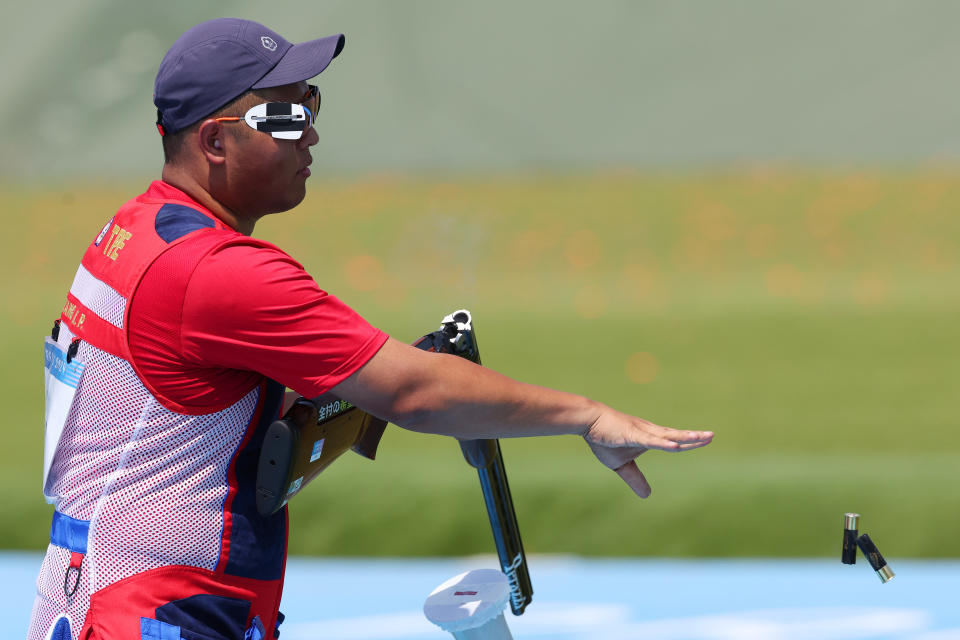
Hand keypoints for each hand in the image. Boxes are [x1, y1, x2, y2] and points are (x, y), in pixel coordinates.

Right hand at [584, 407, 713, 497]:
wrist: (589, 421)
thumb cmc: (605, 438)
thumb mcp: (621, 465)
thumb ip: (635, 478)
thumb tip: (647, 496)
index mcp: (649, 437)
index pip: (673, 441)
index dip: (689, 441)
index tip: (706, 439)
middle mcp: (650, 432)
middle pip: (676, 436)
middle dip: (694, 437)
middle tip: (711, 436)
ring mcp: (642, 432)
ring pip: (668, 436)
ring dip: (685, 437)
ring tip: (701, 437)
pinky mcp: (632, 434)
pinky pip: (650, 440)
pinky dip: (663, 443)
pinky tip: (674, 445)